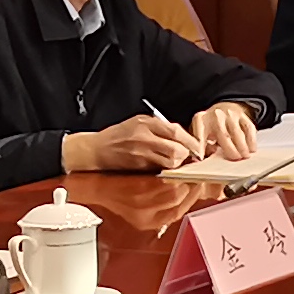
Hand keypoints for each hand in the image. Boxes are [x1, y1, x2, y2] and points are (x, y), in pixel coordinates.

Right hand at [68, 116, 194, 175]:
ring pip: (169, 163)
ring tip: (178, 164)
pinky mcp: (138, 168)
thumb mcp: (139, 122)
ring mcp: (140, 155)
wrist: (96, 150)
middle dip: (186, 156)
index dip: (190, 141)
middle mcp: (144, 139)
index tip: (197, 147)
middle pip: (175, 151)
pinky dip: (166, 171)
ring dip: (178, 165)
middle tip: (190, 158)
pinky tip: (166, 169)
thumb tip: (184, 137)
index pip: (175, 132)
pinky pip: (159, 171)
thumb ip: (161, 127)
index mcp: (146, 124)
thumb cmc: (119, 135)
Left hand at [191, 101, 264, 160]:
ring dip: (242, 146)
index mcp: (201, 120)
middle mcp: (215, 115)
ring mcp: (230, 114)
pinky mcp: (242, 115)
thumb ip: (201, 145)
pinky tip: (251, 149)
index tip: (202, 158)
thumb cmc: (210, 126)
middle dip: (229, 148)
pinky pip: (249, 128)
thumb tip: (201, 159)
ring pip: (237, 132)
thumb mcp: (200, 132)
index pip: (200, 135)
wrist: (223, 108)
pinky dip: (251, 140)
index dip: (201, 147)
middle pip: (222, 133)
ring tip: (244, 156)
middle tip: (235, 158)